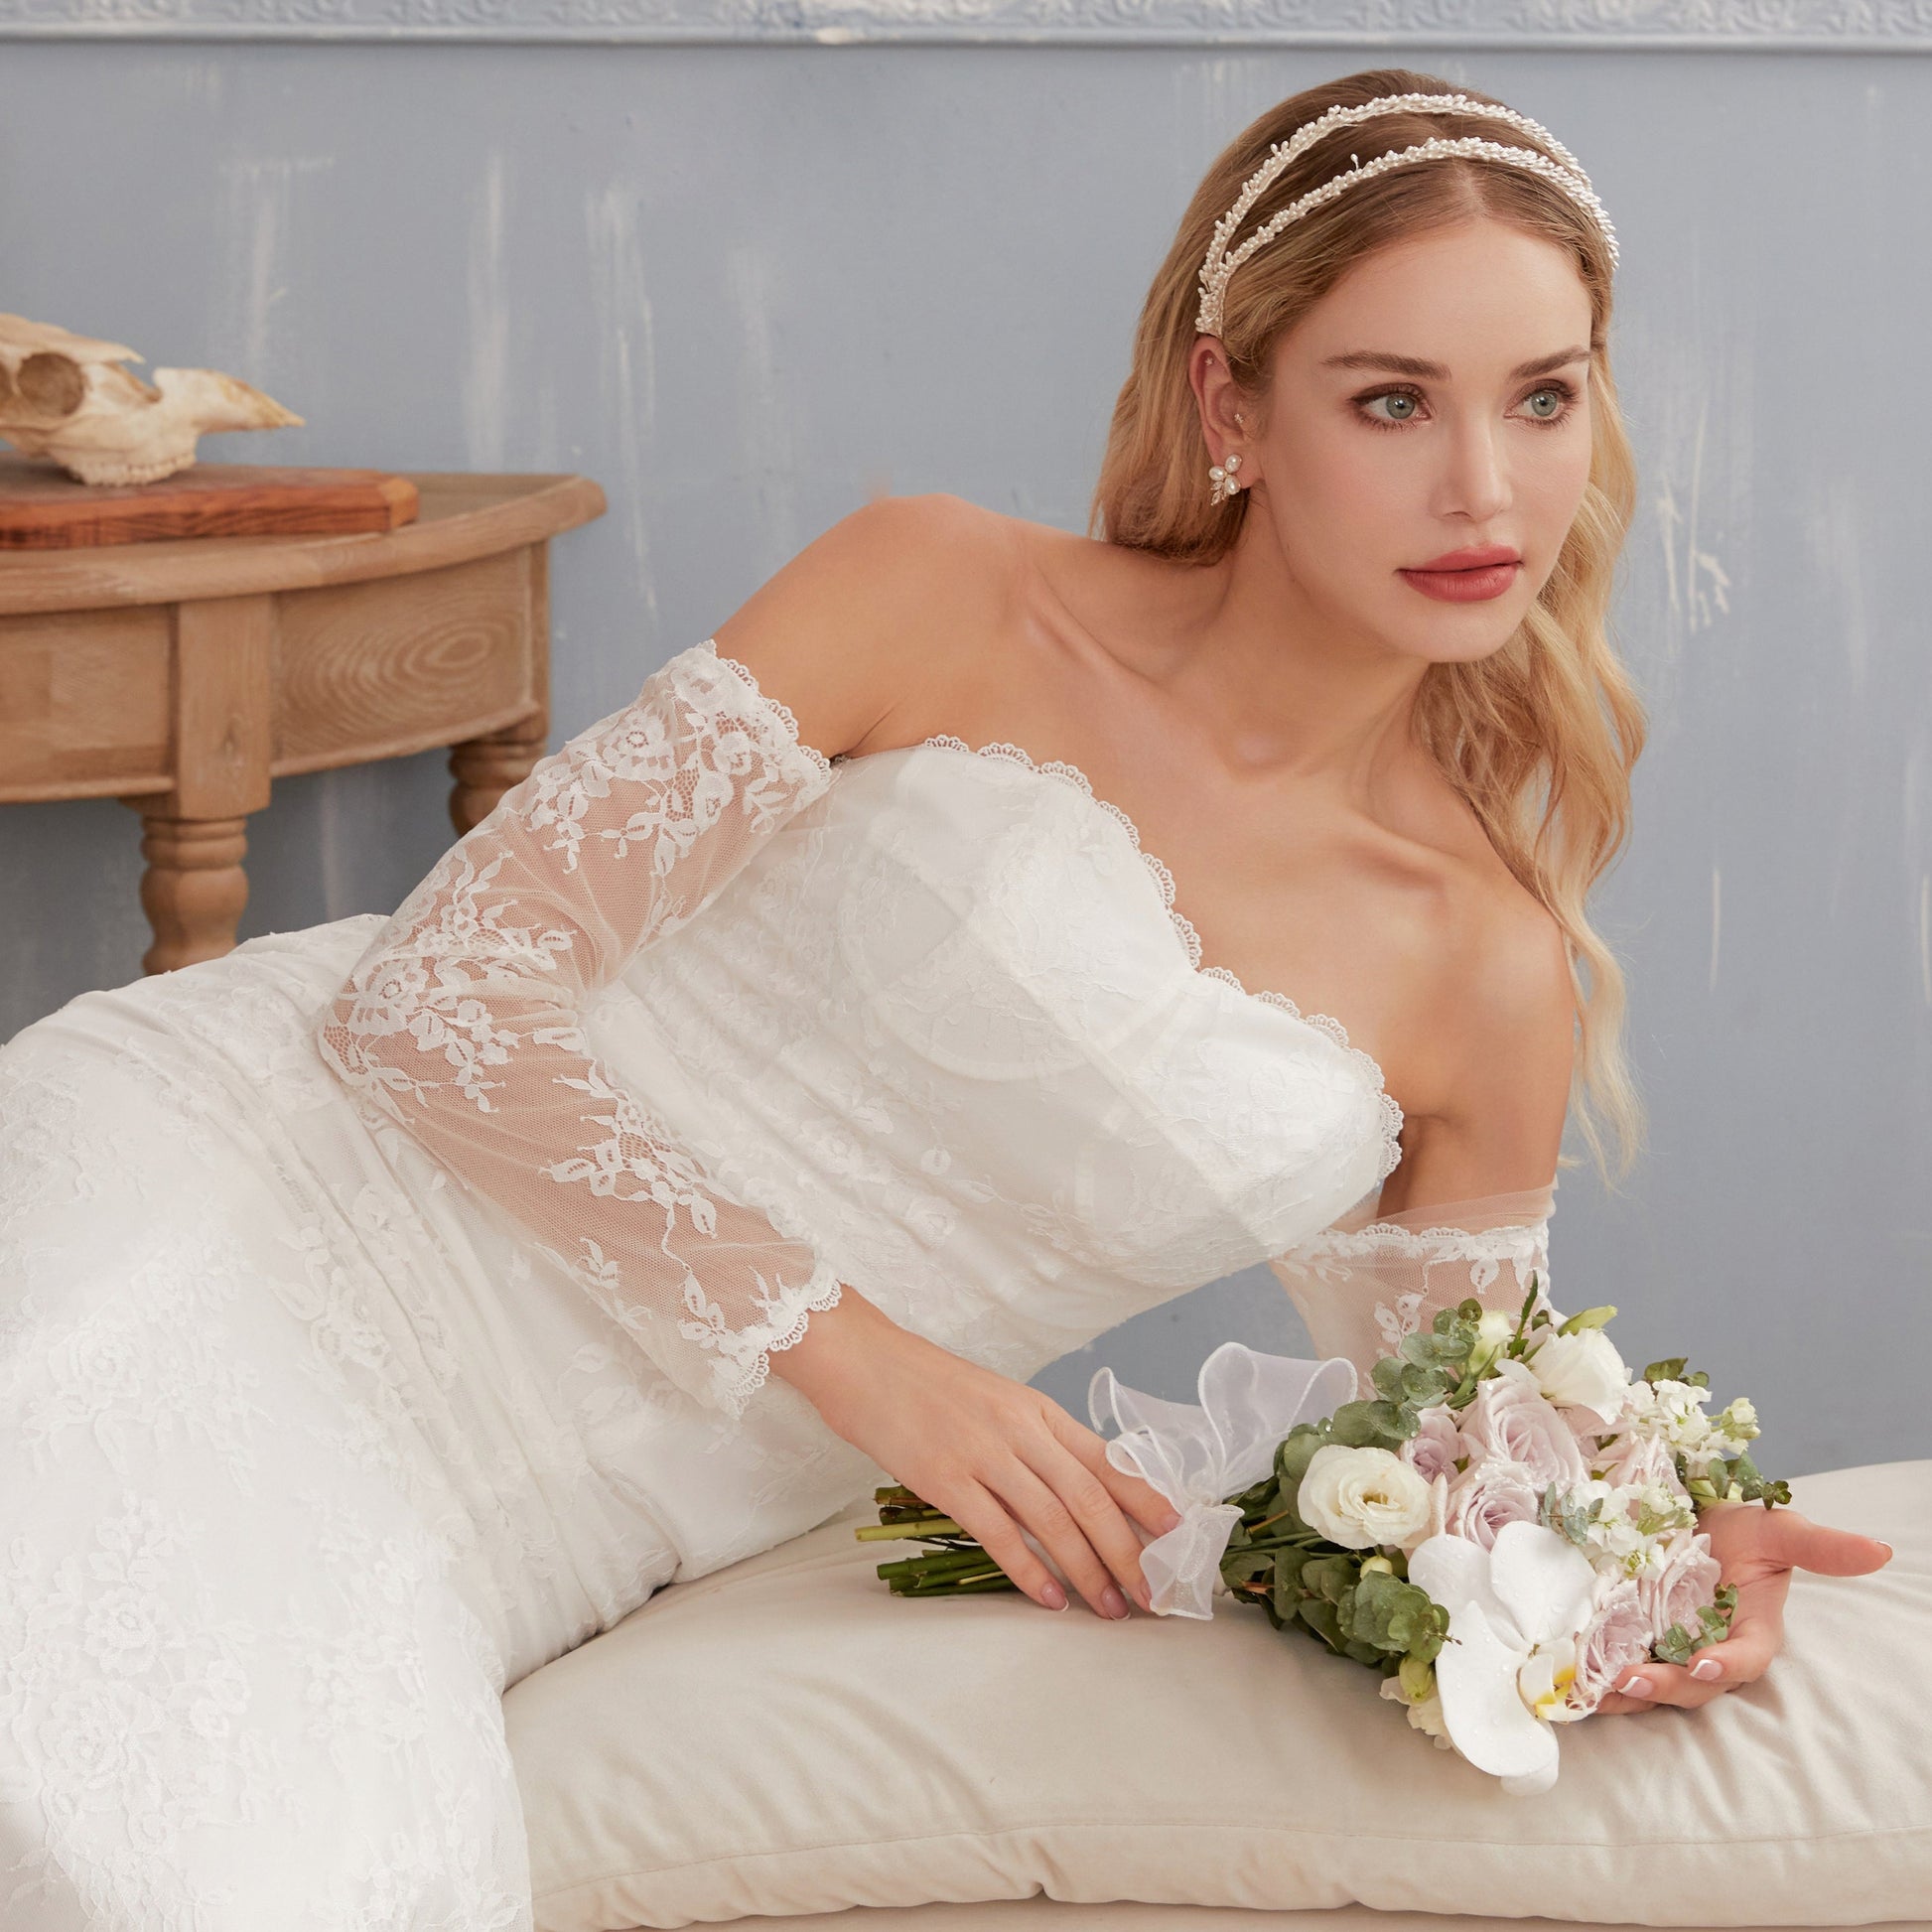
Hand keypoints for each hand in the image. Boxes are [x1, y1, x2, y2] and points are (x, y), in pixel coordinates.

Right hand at [769, 1282, 1183, 1616]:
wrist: (866, 1363)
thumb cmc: (929, 1386)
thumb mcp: (997, 1401)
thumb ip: (1037, 1441)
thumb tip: (1082, 1492)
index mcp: (1038, 1410)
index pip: (1108, 1458)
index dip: (1146, 1499)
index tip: (1177, 1535)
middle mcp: (1020, 1429)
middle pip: (1090, 1497)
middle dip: (1127, 1551)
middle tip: (1151, 1595)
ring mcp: (983, 1453)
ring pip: (1053, 1520)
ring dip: (1087, 1570)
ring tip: (1109, 1608)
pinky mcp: (945, 1478)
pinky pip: (999, 1531)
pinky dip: (1029, 1569)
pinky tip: (1049, 1599)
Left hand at [1593, 1500, 1894, 1714]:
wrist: (1691, 1509)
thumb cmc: (1742, 1525)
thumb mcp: (1778, 1529)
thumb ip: (1821, 1545)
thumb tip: (1880, 1551)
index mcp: (1750, 1629)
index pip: (1746, 1657)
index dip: (1728, 1664)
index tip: (1706, 1664)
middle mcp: (1709, 1644)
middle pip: (1691, 1680)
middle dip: (1663, 1685)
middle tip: (1630, 1680)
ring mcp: (1668, 1642)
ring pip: (1650, 1678)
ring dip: (1622, 1690)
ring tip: (1591, 1690)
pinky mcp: (1631, 1632)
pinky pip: (1616, 1659)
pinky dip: (1594, 1669)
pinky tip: (1570, 1675)